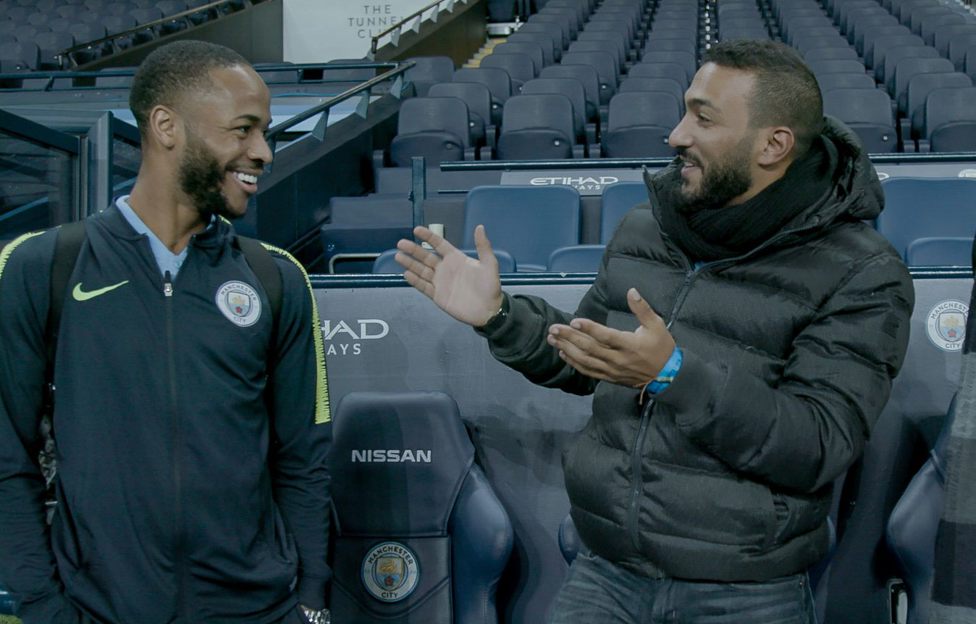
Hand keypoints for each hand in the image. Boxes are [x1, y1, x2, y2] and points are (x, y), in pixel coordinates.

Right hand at [395, 224, 502, 326]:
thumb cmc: (490, 286)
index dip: (428, 237)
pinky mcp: (437, 296)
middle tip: (400, 243)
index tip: (417, 230)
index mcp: (456, 259)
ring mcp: (440, 282)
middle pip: (426, 257)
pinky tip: (406, 274)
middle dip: (413, 250)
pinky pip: (424, 287)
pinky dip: (415, 281)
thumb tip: (480, 226)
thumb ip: (483, 246)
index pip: (439, 244)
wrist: (489, 310)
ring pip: (421, 270)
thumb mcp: (489, 264)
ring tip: (398, 256)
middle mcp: (445, 269)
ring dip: (410, 263)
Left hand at [547, 288, 675, 386]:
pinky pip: (588, 371)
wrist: (667, 376)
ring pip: (585, 360)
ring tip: (552, 339)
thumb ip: (642, 308)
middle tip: (554, 329)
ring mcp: (612, 370)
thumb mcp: (656, 325)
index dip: (589, 329)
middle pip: (590, 348)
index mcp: (629, 345)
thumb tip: (631, 291)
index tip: (574, 322)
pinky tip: (563, 354)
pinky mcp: (609, 377)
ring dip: (567, 350)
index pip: (606, 336)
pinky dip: (574, 363)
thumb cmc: (661, 347)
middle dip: (570, 338)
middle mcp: (618, 359)